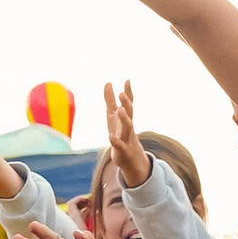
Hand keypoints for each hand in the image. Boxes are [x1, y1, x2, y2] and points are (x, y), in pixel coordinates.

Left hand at [104, 78, 149, 194]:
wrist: (129, 157)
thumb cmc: (119, 133)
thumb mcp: (113, 115)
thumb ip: (110, 100)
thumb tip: (108, 83)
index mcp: (125, 117)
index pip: (128, 103)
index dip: (128, 92)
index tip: (127, 80)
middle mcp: (128, 126)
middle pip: (129, 113)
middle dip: (127, 103)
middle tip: (122, 94)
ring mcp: (126, 138)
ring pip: (127, 128)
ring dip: (124, 119)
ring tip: (120, 110)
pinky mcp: (122, 150)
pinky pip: (120, 145)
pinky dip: (116, 141)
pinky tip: (111, 137)